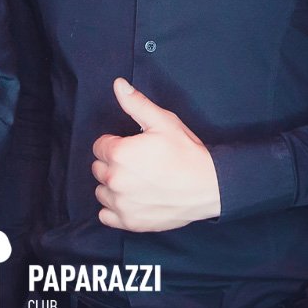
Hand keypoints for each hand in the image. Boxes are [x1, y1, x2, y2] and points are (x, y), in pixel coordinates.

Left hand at [91, 78, 220, 231]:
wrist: (209, 186)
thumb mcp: (163, 122)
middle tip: (137, 163)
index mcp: (120, 153)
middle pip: (98, 168)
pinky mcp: (130, 223)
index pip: (99, 146)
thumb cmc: (187, 153)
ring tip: (135, 181)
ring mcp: (121, 204)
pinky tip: (131, 200)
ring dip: (112, 186)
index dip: (115, 143)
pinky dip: (114, 209)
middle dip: (112, 163)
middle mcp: (115, 180)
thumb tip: (118, 84)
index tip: (132, 147)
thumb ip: (136, 104)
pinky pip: (106, 216)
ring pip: (101, 191)